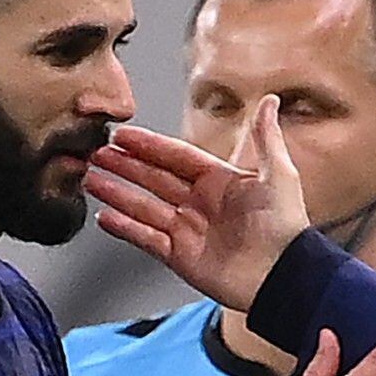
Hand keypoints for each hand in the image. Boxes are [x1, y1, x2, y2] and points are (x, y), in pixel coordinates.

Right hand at [86, 95, 310, 310]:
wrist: (282, 276)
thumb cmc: (285, 226)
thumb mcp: (278, 174)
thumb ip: (266, 137)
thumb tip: (271, 100)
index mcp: (219, 181)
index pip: (175, 157)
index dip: (149, 146)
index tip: (123, 136)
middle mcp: (199, 203)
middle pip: (153, 179)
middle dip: (124, 166)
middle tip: (96, 153)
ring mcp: (187, 230)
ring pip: (143, 206)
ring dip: (117, 193)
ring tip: (91, 179)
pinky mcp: (179, 257)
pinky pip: (145, 238)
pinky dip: (125, 228)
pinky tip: (104, 216)